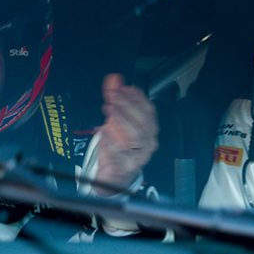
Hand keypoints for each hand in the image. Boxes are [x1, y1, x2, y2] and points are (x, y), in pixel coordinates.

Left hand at [92, 74, 157, 194]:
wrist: (117, 175)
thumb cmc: (120, 144)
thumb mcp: (118, 119)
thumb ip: (117, 99)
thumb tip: (114, 78)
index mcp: (150, 129)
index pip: (149, 111)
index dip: (137, 98)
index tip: (124, 88)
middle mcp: (148, 143)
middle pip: (143, 123)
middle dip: (128, 107)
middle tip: (112, 96)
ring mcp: (138, 157)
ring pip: (134, 138)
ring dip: (121, 121)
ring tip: (108, 109)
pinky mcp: (124, 167)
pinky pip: (119, 153)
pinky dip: (111, 140)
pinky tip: (103, 129)